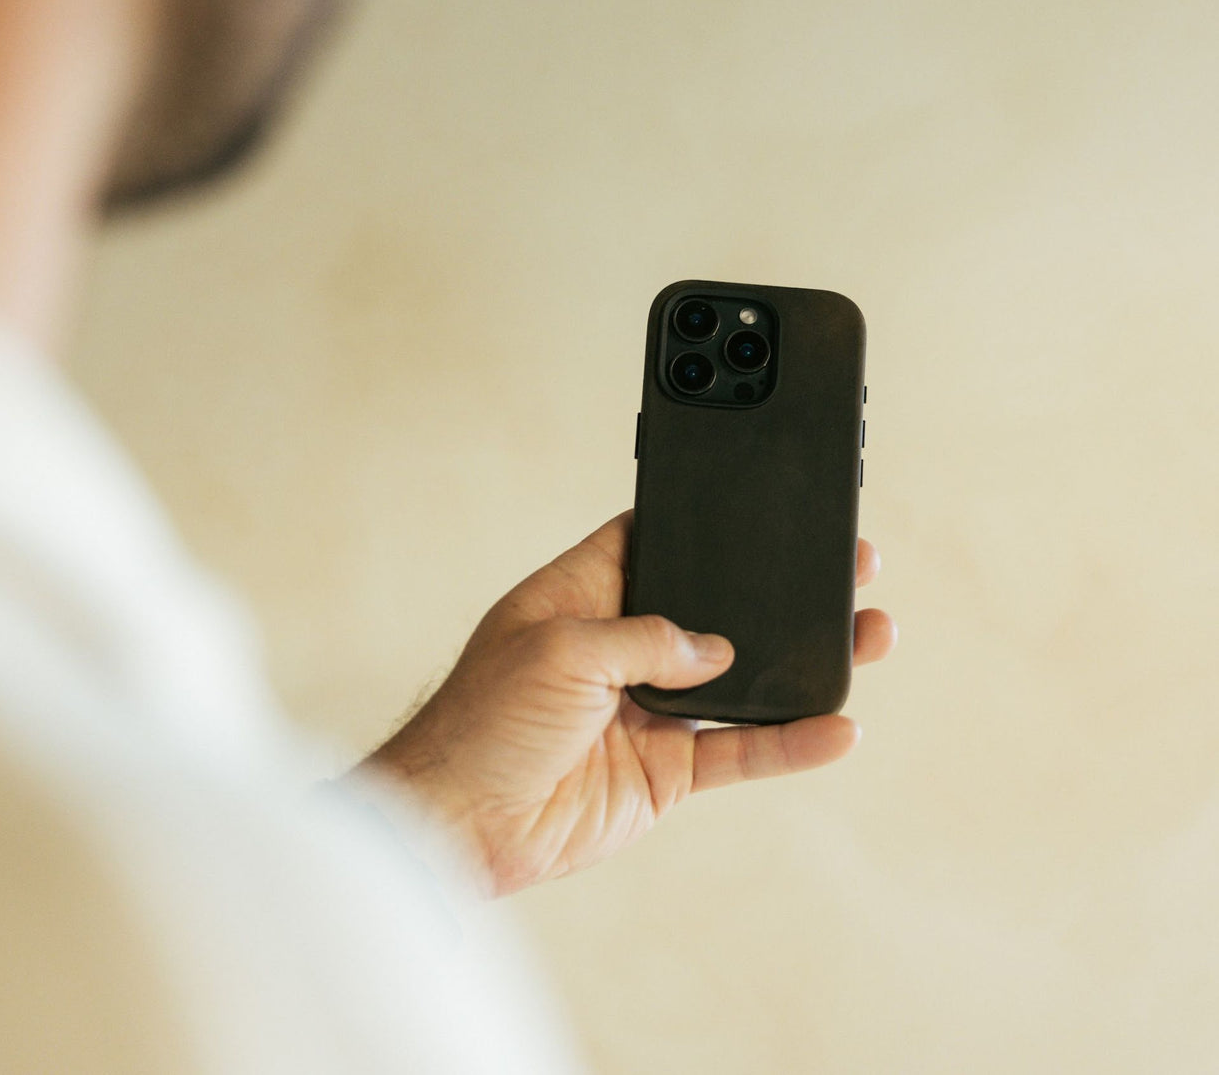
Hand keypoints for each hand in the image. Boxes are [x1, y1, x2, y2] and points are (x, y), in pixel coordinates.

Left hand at [362, 511, 894, 897]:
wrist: (460, 825)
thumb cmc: (480, 721)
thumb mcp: (559, 648)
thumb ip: (647, 637)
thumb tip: (718, 649)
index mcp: (583, 595)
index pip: (650, 542)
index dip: (698, 524)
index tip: (754, 503)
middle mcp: (622, 647)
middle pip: (713, 609)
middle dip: (773, 590)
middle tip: (839, 563)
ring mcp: (648, 709)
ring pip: (741, 679)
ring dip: (801, 662)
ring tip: (866, 632)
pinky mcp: (665, 769)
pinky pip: (739, 751)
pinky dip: (789, 742)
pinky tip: (836, 728)